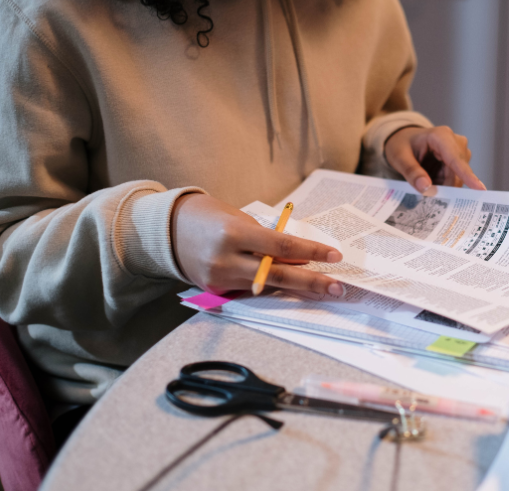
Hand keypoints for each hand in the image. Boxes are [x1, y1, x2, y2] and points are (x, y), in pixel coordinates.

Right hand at [171, 194, 344, 295]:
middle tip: (338, 287)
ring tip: (323, 290)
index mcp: (234, 234)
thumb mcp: (242, 220)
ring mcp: (219, 278)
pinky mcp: (215, 290)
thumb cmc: (212, 217)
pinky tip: (292, 290)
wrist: (170, 229)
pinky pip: (250, 291)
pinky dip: (271, 289)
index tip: (333, 256)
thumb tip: (300, 258)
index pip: (281, 247)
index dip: (310, 253)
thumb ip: (268, 240)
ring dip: (297, 289)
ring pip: (267, 287)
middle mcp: (225, 259)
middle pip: (278, 275)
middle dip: (312, 282)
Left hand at [384, 126, 485, 192]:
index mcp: (441, 136)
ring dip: (442, 185)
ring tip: (424, 182)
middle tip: (427, 196)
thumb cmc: (401, 144)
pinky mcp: (459, 161)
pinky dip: (442, 184)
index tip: (480, 189)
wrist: (404, 140)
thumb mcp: (399, 158)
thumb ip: (412, 172)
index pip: (455, 158)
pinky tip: (431, 181)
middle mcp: (455, 142)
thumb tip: (426, 188)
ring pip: (457, 178)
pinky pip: (454, 179)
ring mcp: (460, 152)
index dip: (467, 175)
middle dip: (444, 186)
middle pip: (457, 173)